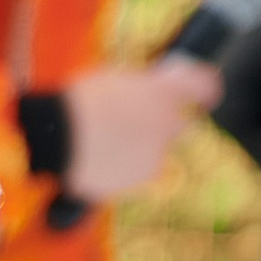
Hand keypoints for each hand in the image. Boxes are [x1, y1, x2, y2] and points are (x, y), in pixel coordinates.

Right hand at [61, 56, 218, 203]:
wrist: (55, 137)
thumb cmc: (79, 101)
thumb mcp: (116, 79)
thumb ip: (144, 87)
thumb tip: (153, 92)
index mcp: (165, 92)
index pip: (204, 87)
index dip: (205, 90)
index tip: (205, 96)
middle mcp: (169, 124)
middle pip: (181, 126)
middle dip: (165, 125)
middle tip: (136, 124)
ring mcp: (156, 156)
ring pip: (155, 153)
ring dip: (140, 149)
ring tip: (106, 145)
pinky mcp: (139, 181)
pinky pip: (136, 174)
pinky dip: (123, 170)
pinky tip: (99, 161)